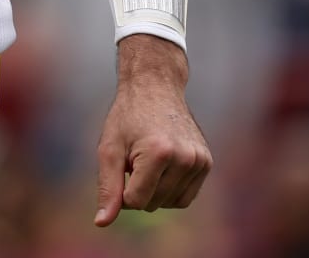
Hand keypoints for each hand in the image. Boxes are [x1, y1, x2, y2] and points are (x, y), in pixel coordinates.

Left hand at [94, 35, 211, 225]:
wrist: (155, 86)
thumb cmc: (127, 116)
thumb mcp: (109, 149)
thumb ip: (107, 188)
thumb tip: (101, 222)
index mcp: (159, 153)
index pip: (135, 201)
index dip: (122, 188)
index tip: (122, 164)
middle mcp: (185, 158)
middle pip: (153, 204)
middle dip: (138, 187)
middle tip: (135, 155)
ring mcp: (200, 161)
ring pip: (170, 203)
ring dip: (155, 190)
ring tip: (148, 158)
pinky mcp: (207, 163)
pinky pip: (186, 197)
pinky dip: (170, 189)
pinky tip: (163, 165)